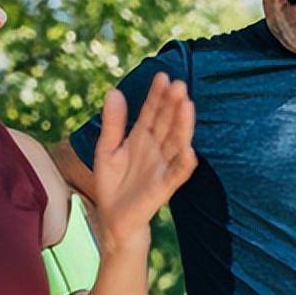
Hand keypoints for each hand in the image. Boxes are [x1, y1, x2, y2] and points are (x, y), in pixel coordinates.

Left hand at [92, 72, 196, 251]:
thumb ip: (112, 123)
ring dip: (183, 125)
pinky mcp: (164, 186)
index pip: (152, 111)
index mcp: (141, 137)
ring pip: (176, 142)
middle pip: (167, 123)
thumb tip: (113, 91)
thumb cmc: (112, 184)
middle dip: (173, 104)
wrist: (113, 219)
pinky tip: (189, 149)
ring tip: (186, 105)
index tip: (162, 76)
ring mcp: (162, 166)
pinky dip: (184, 163)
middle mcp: (155, 149)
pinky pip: (177, 173)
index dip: (157, 95)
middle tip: (178, 84)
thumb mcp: (106, 149)